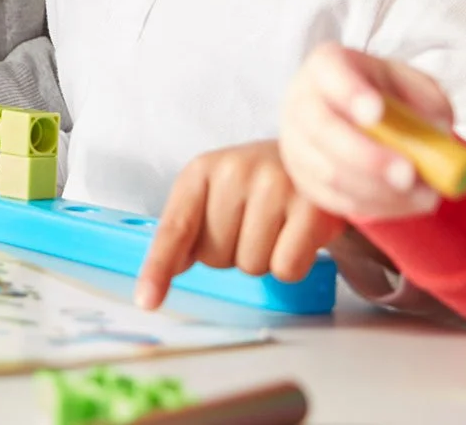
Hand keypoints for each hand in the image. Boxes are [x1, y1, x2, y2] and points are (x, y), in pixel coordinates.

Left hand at [136, 140, 344, 309]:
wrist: (318, 164)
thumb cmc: (259, 187)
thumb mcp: (216, 194)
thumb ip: (189, 229)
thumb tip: (167, 272)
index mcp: (202, 169)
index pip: (175, 227)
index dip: (159, 267)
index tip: (147, 300)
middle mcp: (235, 170)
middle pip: (214, 257)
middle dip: (231, 252)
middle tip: (254, 222)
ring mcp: (276, 184)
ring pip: (251, 266)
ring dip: (264, 257)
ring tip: (279, 225)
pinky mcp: (312, 207)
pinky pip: (286, 268)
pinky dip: (293, 262)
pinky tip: (300, 233)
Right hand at [279, 44, 453, 220]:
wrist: (357, 119)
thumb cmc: (386, 95)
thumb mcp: (411, 82)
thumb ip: (427, 98)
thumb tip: (436, 128)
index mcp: (328, 64)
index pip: (330, 72)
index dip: (351, 93)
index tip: (377, 113)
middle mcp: (302, 101)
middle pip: (323, 130)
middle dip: (369, 157)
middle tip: (409, 174)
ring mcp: (296, 143)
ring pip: (330, 173)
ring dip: (380, 190)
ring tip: (424, 194)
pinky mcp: (303, 179)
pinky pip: (335, 200)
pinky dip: (375, 206)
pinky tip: (406, 202)